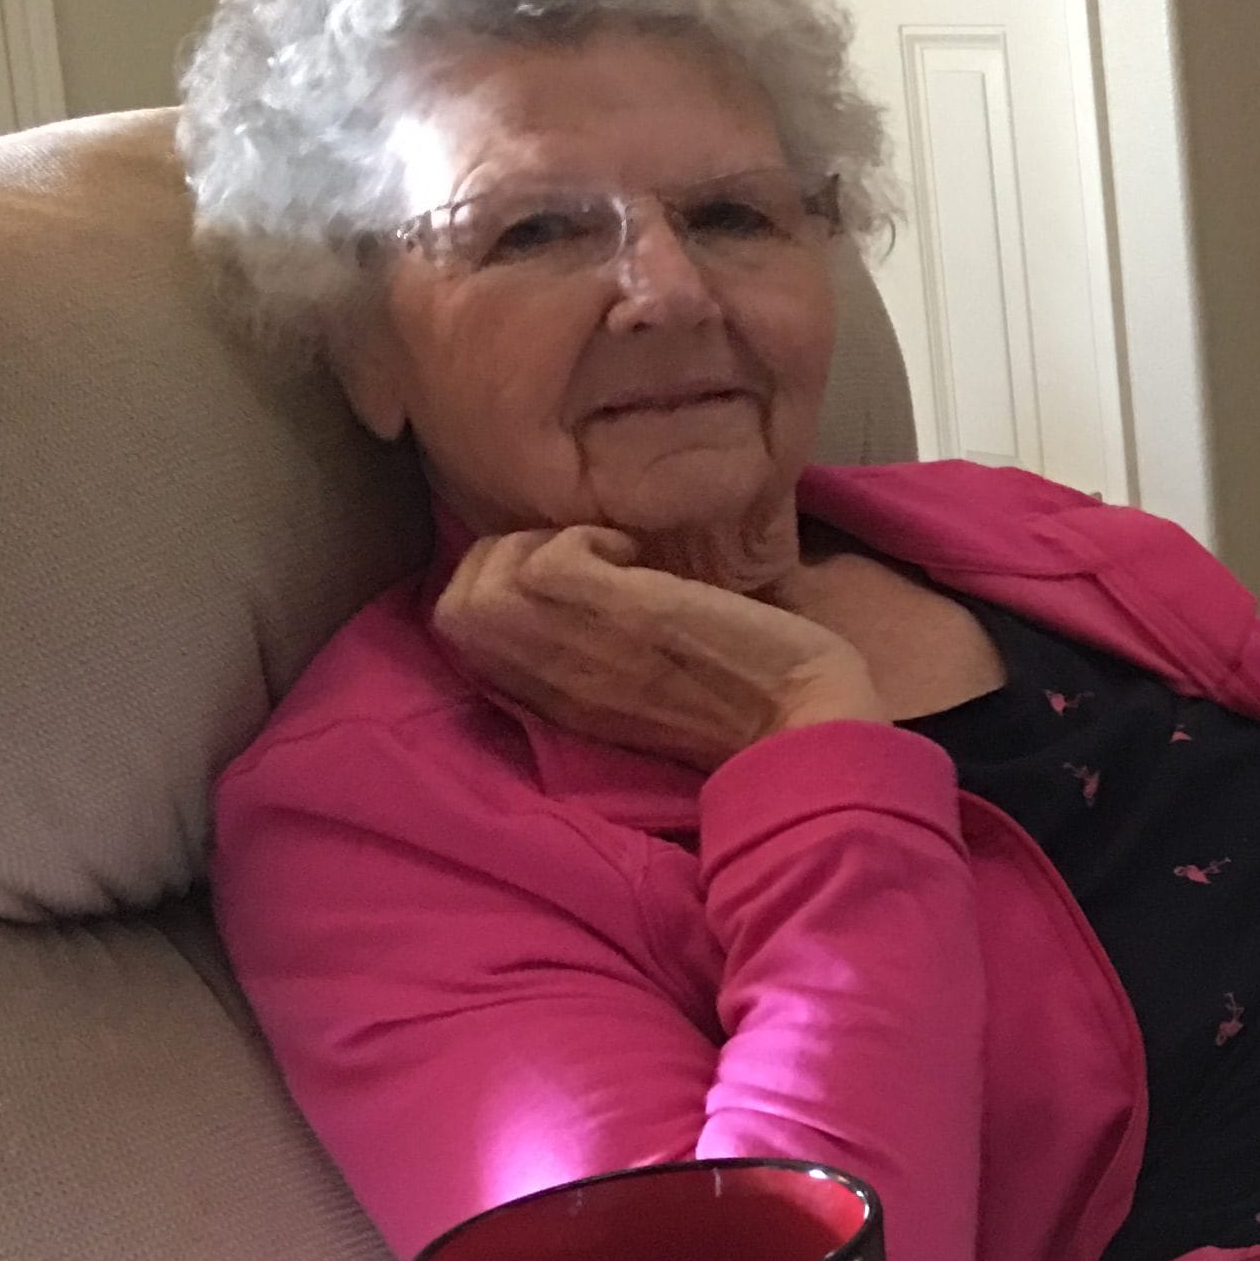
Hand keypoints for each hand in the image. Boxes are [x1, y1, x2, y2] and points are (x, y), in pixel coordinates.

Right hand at [434, 526, 884, 768]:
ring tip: (616, 558)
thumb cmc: (742, 694)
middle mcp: (546, 683)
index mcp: (549, 700)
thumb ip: (586, 648)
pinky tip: (639, 560)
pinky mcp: (621, 618)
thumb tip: (564, 578)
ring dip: (548, 543)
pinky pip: (547, 558)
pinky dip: (588, 538)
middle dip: (507, 557)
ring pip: (483, 578)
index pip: (457, 632)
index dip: (496, 583)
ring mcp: (577, 653)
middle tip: (587, 562)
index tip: (571, 579)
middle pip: (453, 605)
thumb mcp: (636, 680)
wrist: (806, 722)